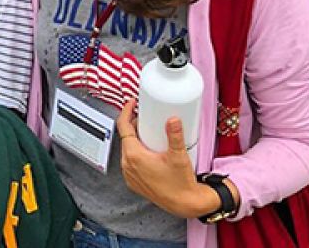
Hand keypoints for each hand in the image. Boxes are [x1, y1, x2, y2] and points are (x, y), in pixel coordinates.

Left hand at [115, 101, 219, 217]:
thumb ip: (175, 135)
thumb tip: (172, 119)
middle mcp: (127, 165)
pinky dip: (136, 153)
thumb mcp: (178, 155)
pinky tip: (147, 151)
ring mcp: (130, 175)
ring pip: (127, 150)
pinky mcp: (134, 181)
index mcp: (133, 156)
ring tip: (148, 134)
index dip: (126, 112)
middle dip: (134, 126)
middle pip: (125, 138)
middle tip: (145, 118)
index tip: (131, 104)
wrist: (185, 203)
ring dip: (135, 140)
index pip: (123, 127)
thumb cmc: (180, 184)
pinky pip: (130, 162)